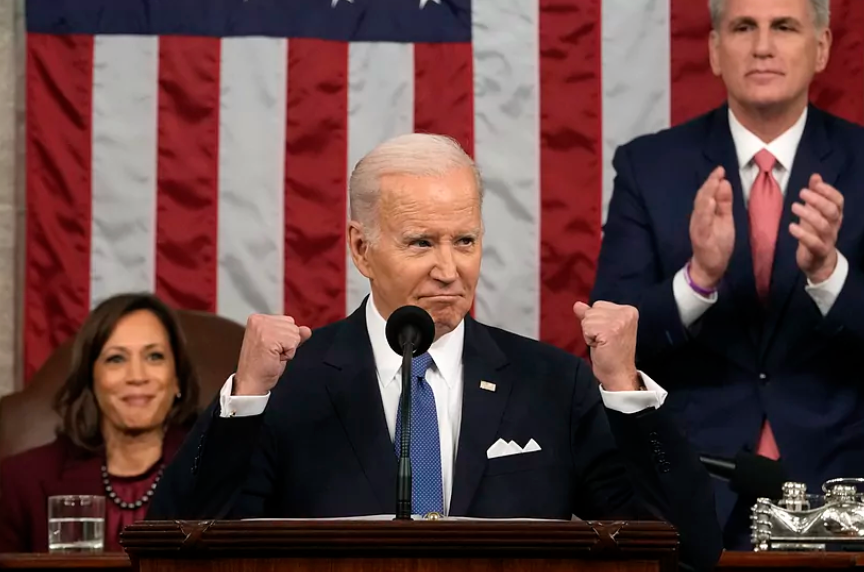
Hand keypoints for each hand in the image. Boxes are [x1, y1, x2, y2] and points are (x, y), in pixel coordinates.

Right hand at [234, 314, 311, 395]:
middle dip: (287, 342)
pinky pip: (293, 343)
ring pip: (294, 334)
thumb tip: (306, 330)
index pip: (288, 321)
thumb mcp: (280, 346)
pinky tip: (274, 358)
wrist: (251, 382)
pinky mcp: (269, 339)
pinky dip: (288, 354)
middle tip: (272, 353)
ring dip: (288, 349)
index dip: (285, 338)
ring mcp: (263, 328)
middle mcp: (259, 320)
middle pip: (293, 326)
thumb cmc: (261, 367)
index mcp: (258, 319)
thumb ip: (292, 335)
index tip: (271, 347)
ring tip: (273, 356)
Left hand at [573, 301, 640, 390]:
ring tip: (602, 344)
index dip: (597, 321)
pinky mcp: (610, 330)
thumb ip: (592, 315)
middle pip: (592, 310)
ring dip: (590, 333)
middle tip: (604, 341)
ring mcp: (619, 321)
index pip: (598, 305)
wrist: (619, 374)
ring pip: (587, 318)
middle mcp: (626, 313)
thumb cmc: (612, 354)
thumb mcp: (602, 329)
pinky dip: (588, 339)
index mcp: (628, 310)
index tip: (608, 335)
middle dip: (592, 326)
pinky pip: (586, 328)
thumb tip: (577, 305)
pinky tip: (599, 346)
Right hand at [689, 167, 734, 288]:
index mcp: (705, 213)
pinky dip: (704, 214)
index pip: (707, 194)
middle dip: (709, 185)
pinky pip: (702, 225)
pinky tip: (709, 205)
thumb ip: (724, 202)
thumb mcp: (724, 219)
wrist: (710, 266)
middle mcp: (699, 218)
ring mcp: (698, 229)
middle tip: (718, 173)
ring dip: (706, 196)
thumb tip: (724, 182)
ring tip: (713, 184)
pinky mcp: (701, 239)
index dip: (712, 181)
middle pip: (701, 199)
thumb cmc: (717, 242)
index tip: (720, 169)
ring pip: (700, 210)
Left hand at [790, 174, 842, 283]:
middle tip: (802, 192)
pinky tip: (791, 226)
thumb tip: (815, 176)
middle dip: (818, 200)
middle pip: (832, 212)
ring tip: (794, 206)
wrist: (819, 263)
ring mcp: (828, 240)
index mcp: (835, 216)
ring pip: (824, 226)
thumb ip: (816, 195)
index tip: (816, 184)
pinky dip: (803, 235)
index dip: (829, 191)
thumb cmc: (815, 233)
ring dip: (809, 215)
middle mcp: (834, 227)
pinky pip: (814, 243)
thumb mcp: (814, 213)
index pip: (838, 201)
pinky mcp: (818, 252)